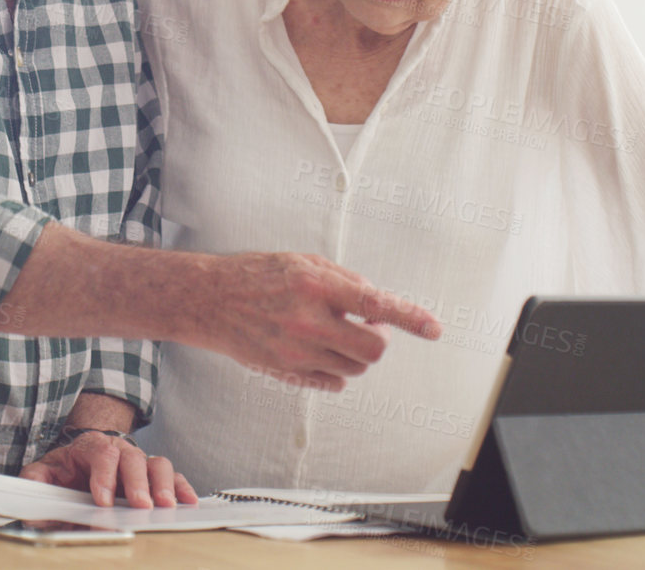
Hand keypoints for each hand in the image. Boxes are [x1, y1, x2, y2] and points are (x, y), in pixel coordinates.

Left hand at [19, 431, 197, 508]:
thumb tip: (33, 495)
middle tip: (140, 504)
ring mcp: (139, 461)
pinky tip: (187, 501)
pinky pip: (172, 477)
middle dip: (137, 483)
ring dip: (163, 484)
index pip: (101, 455)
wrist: (82, 459)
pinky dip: (182, 487)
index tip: (103, 500)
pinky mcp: (153, 476)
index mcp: (92, 447)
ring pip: (157, 464)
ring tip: (164, 505)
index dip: (104, 477)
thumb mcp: (44, 472)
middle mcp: (120, 450)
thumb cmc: (66, 469)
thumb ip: (36, 481)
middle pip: (132, 459)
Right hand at [187, 252, 440, 390]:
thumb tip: (375, 301)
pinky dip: (338, 369)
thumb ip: (343, 279)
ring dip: (357, 352)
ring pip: (356, 367)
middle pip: (374, 348)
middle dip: (380, 338)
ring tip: (337, 333)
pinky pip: (333, 382)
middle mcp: (309, 321)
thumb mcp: (302, 261)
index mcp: (316, 285)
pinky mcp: (288, 371)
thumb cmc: (255, 275)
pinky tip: (321, 350)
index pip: (376, 303)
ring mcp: (298, 351)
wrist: (209, 300)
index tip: (434, 328)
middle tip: (368, 325)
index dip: (410, 317)